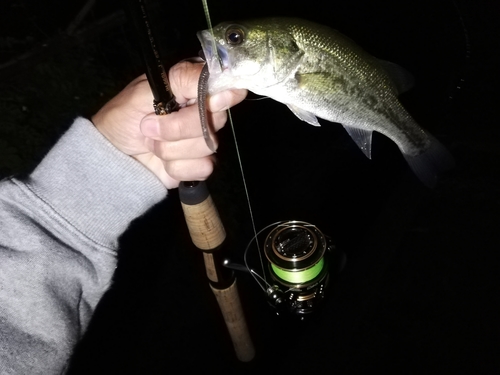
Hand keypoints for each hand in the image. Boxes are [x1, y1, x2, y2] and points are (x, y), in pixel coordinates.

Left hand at [91, 60, 246, 188]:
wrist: (113, 156)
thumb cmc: (123, 119)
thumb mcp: (144, 91)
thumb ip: (182, 79)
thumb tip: (215, 75)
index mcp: (193, 87)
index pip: (225, 87)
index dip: (221, 97)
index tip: (207, 103)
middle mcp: (204, 111)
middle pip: (216, 120)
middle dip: (177, 128)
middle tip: (149, 126)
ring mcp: (203, 138)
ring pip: (207, 146)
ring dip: (171, 149)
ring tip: (152, 143)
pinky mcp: (200, 163)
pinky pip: (203, 167)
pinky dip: (177, 167)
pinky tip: (164, 162)